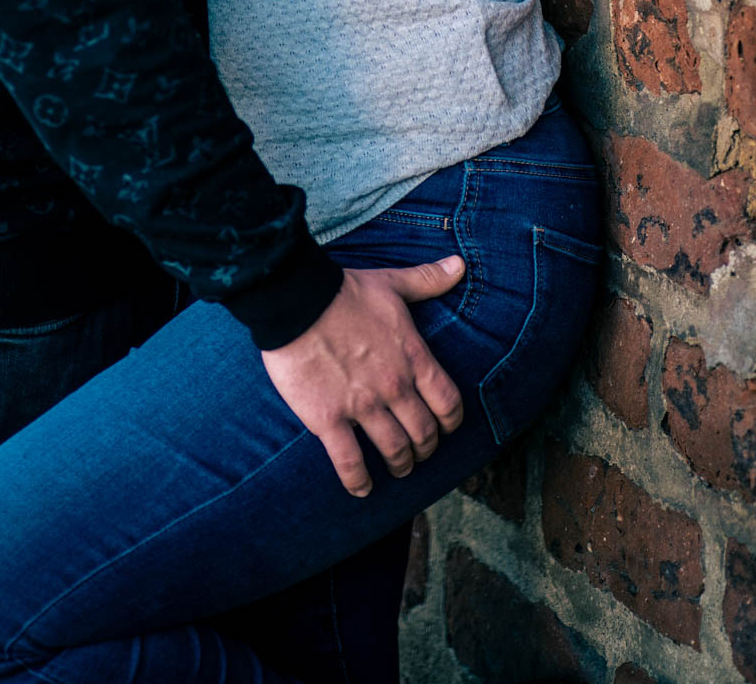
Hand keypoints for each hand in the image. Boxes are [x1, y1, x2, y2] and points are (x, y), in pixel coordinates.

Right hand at [260, 257, 464, 497]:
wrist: (296, 299)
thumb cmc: (344, 290)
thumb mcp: (391, 283)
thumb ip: (427, 280)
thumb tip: (458, 265)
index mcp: (413, 358)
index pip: (448, 404)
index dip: (451, 422)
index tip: (445, 427)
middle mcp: (394, 388)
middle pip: (424, 434)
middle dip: (425, 449)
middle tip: (418, 452)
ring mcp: (362, 407)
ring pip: (394, 452)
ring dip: (400, 465)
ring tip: (397, 469)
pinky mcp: (328, 420)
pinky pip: (350, 462)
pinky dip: (358, 481)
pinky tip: (361, 489)